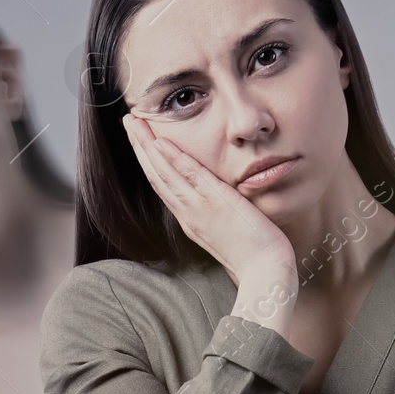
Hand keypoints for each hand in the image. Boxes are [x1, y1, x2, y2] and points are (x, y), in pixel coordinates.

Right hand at [122, 113, 294, 287]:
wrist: (266, 273)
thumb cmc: (255, 256)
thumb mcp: (228, 232)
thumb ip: (217, 214)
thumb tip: (218, 201)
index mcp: (190, 219)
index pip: (163, 185)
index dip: (148, 160)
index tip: (140, 140)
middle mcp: (189, 214)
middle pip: (156, 175)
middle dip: (139, 146)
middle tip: (128, 121)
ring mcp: (200, 209)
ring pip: (165, 173)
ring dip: (147, 145)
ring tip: (134, 121)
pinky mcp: (217, 204)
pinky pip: (190, 177)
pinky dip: (172, 159)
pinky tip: (160, 142)